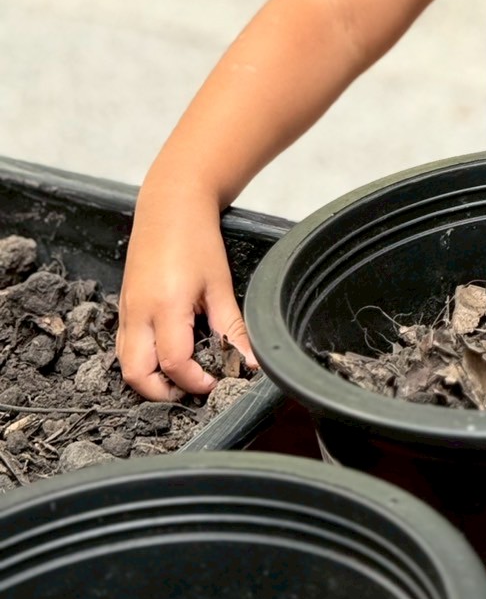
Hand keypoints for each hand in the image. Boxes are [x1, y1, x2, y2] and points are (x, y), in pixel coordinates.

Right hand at [117, 204, 256, 400]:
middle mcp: (137, 313)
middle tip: (193, 387)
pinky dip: (141, 359)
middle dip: (163, 393)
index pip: (174, 364)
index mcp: (165, 307)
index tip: (217, 381)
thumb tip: (249, 362)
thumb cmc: (198, 239)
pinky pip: (124, 345)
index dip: (196, 381)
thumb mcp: (220, 285)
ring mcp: (125, 310)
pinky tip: (167, 351)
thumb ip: (232, 328)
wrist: (171, 205)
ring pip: (125, 364)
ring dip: (149, 378)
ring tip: (182, 374)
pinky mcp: (122, 305)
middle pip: (137, 375)